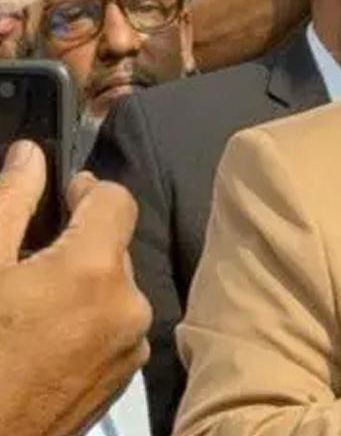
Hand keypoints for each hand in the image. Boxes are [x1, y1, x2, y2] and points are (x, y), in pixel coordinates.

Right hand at [0, 141, 151, 435]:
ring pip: (112, 291)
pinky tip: (40, 341)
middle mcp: (130, 306)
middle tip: (23, 266)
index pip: (117, 199)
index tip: (55, 200)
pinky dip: (84, 322)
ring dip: (79, 287)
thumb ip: (11, 205)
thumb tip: (31, 156)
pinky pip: (112, 329)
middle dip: (76, 246)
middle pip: (113, 249)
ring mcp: (131, 348)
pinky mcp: (124, 381)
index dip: (84, 191)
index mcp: (96, 272)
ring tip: (27, 312)